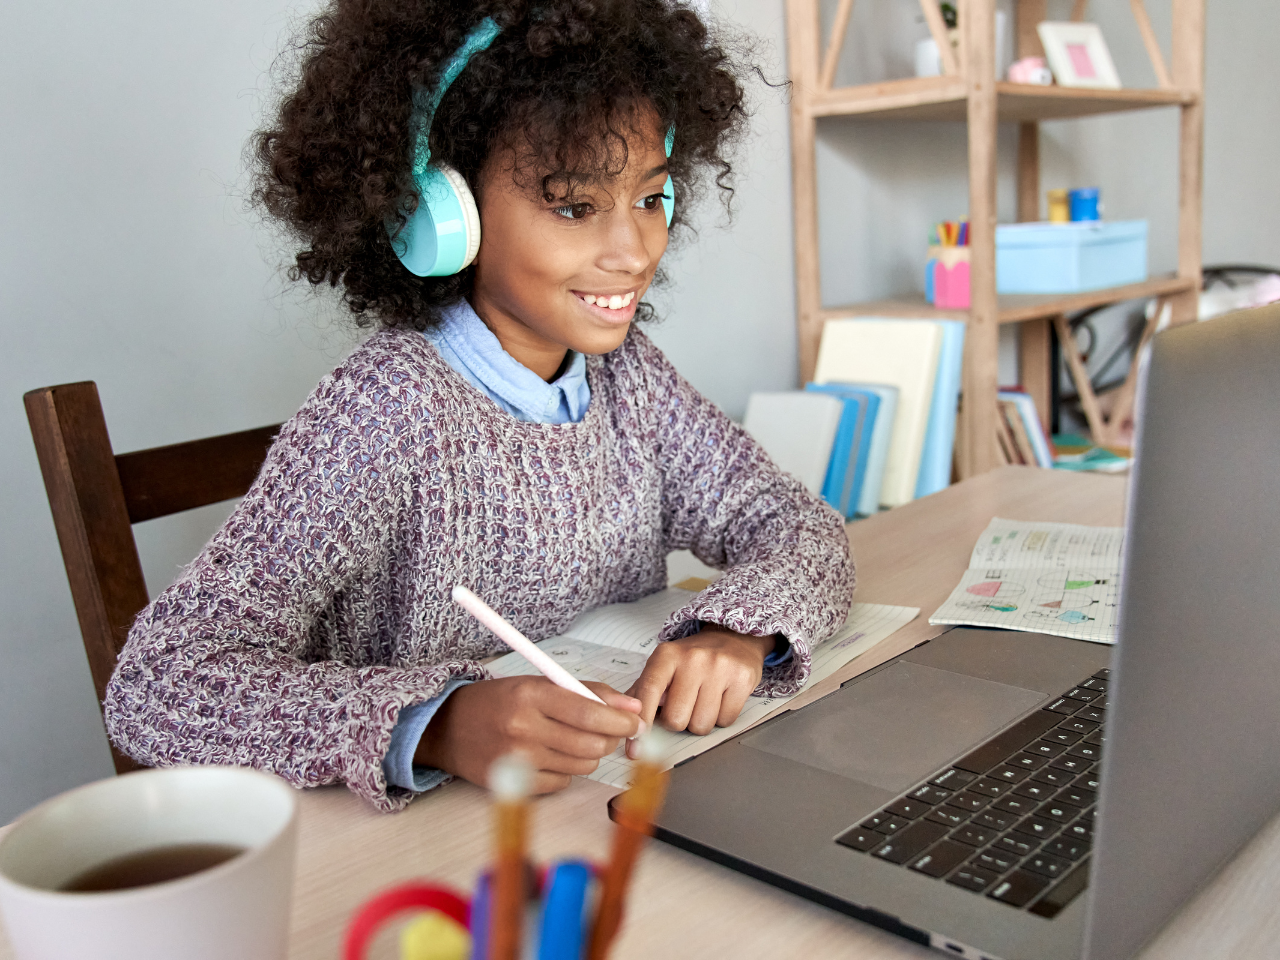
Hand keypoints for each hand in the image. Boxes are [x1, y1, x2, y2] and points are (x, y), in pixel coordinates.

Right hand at [415, 677, 643, 793]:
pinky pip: (562, 783)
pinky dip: (566, 771)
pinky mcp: (514, 782)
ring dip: (589, 754)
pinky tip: (550, 756)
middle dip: (610, 739)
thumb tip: (631, 706)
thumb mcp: (538, 684)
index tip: (635, 721)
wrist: (447, 727)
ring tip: (573, 740)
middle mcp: (523, 727)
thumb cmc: (497, 702)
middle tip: (610, 732)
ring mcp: (517, 759)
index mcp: (530, 694)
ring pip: (582, 765)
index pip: (589, 711)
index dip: (620, 720)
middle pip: (590, 743)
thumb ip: (586, 691)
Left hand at [626, 627, 775, 755]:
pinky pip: (726, 721)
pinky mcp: (742, 678)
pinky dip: (721, 717)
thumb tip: (626, 721)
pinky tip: (721, 698)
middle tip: (684, 705)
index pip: (648, 692)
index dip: (642, 722)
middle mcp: (693, 658)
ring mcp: (719, 667)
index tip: (635, 747)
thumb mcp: (664, 665)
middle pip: (676, 719)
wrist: (732, 637)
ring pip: (701, 725)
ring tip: (703, 700)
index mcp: (667, 655)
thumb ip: (642, 691)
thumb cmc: (693, 658)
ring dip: (700, 721)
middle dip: (678, 721)